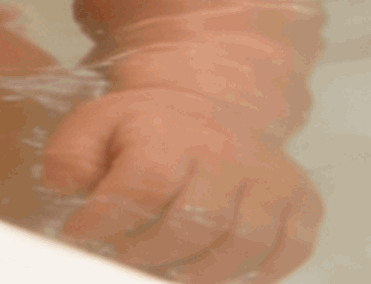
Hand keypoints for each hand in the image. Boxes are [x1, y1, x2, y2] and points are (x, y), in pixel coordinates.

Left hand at [41, 88, 320, 281]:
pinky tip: (221, 272)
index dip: (107, 220)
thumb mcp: (94, 124)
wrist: (212, 104)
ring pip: (244, 243)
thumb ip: (70, 155)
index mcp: (171, 132)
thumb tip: (67, 189)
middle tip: (124, 253)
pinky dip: (261, 273)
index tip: (79, 232)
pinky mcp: (303, 200)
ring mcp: (271, 178)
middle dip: (150, 252)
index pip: (143, 186)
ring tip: (167, 270)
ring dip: (201, 272)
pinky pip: (293, 248)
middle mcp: (228, 153)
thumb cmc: (144, 128)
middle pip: (195, 223)